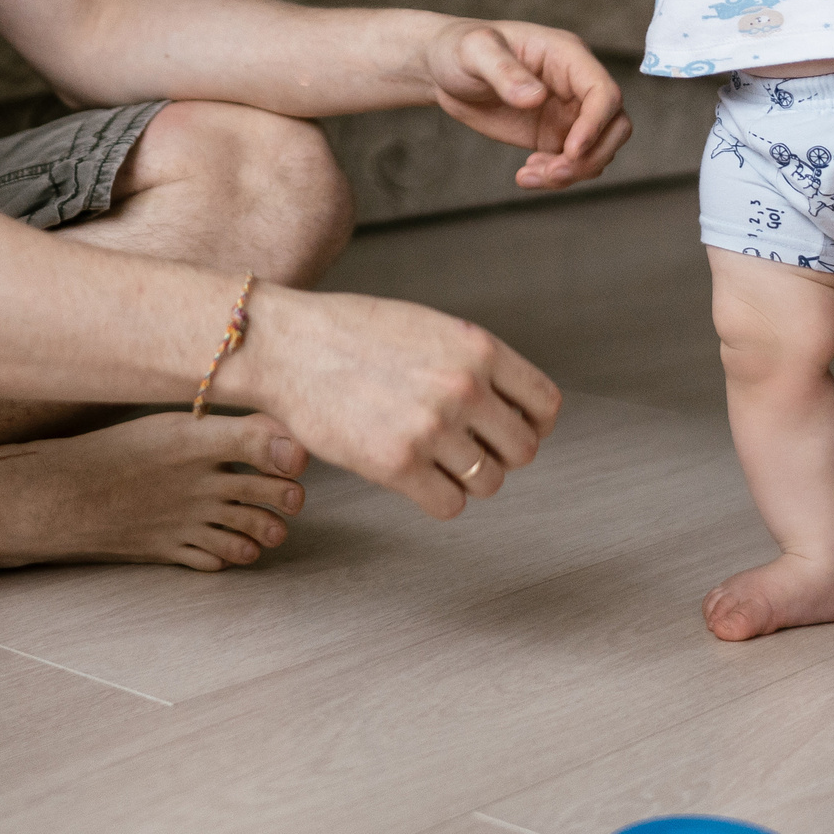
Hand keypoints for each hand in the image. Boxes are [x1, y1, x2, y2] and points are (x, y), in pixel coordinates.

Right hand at [242, 285, 560, 516]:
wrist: (287, 345)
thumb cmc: (355, 334)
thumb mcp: (430, 328)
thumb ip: (474, 363)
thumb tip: (514, 407)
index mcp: (479, 348)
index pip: (545, 405)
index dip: (533, 424)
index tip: (510, 430)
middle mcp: (464, 387)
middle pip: (523, 450)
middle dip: (499, 455)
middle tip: (467, 448)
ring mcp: (431, 428)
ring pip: (489, 483)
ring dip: (467, 479)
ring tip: (435, 459)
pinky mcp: (397, 465)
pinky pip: (449, 505)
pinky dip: (438, 498)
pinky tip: (416, 477)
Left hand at [424, 19, 630, 189]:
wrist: (444, 69)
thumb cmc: (460, 48)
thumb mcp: (475, 50)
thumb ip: (504, 71)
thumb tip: (536, 97)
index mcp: (567, 56)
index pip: (604, 92)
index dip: (596, 124)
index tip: (571, 150)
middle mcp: (575, 85)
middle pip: (615, 126)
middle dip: (592, 156)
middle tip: (552, 172)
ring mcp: (567, 113)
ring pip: (596, 151)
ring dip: (572, 173)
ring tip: (529, 175)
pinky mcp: (552, 135)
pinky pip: (572, 163)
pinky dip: (556, 177)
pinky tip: (525, 175)